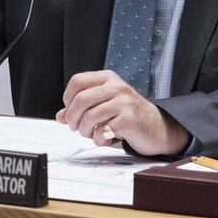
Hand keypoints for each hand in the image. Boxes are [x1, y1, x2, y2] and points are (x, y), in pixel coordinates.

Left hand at [56, 70, 190, 155]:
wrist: (157, 127)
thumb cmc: (128, 116)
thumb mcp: (105, 105)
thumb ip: (83, 108)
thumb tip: (61, 116)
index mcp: (109, 79)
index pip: (78, 81)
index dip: (68, 98)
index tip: (70, 111)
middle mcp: (117, 87)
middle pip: (80, 100)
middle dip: (73, 118)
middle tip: (76, 128)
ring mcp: (124, 102)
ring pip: (89, 117)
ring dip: (85, 131)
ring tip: (92, 134)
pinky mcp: (129, 119)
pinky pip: (102, 131)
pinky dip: (99, 139)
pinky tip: (106, 139)